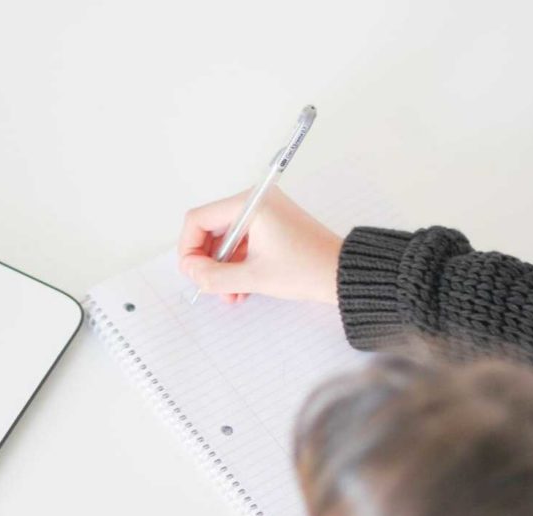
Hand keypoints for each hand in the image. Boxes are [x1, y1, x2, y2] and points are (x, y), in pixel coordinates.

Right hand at [178, 188, 341, 304]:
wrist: (343, 274)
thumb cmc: (308, 269)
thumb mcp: (252, 277)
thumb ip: (213, 276)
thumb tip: (190, 271)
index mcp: (250, 204)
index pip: (198, 219)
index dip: (189, 248)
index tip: (192, 272)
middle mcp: (255, 203)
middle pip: (210, 229)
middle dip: (207, 261)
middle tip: (208, 285)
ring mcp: (264, 215)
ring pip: (225, 241)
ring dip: (222, 269)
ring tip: (229, 294)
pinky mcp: (271, 227)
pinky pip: (242, 244)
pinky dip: (236, 265)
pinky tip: (240, 289)